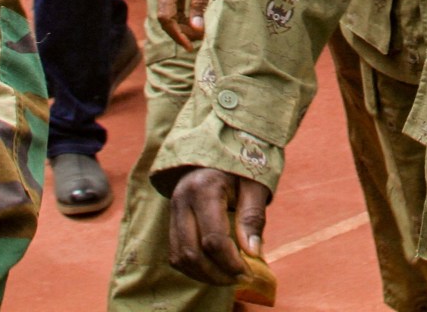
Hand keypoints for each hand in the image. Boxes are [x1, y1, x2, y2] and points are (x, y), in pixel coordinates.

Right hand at [155, 0, 221, 50]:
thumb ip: (200, 2)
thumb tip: (198, 28)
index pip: (166, 17)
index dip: (177, 34)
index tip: (190, 45)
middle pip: (166, 17)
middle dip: (181, 31)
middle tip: (201, 38)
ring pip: (168, 12)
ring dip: (182, 24)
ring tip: (200, 32)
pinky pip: (171, 5)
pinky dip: (181, 15)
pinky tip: (194, 21)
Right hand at [169, 168, 270, 284]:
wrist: (220, 146)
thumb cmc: (242, 163)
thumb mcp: (255, 184)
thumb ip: (253, 217)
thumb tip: (253, 253)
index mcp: (205, 188)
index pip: (213, 238)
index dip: (230, 262)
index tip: (248, 272)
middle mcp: (183, 199)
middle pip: (192, 252)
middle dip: (216, 274)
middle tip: (239, 279)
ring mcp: (173, 209)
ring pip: (180, 257)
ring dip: (203, 274)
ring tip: (228, 277)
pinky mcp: (171, 218)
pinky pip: (176, 252)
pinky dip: (193, 266)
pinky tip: (214, 268)